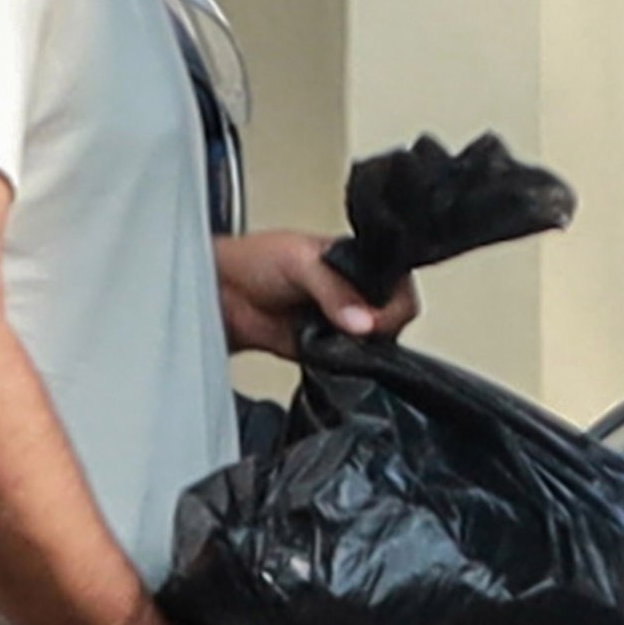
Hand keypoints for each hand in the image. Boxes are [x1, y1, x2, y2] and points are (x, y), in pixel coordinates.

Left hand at [217, 230, 402, 354]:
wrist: (224, 294)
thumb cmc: (255, 262)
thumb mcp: (300, 261)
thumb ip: (335, 289)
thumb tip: (362, 320)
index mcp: (358, 262)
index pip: (400, 285)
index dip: (394, 303)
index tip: (375, 314)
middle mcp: (356, 292)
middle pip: (395, 318)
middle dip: (378, 325)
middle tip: (352, 326)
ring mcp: (344, 323)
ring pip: (377, 344)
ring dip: (358, 345)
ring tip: (328, 332)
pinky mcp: (329, 350)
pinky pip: (351, 363)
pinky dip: (343, 360)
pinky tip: (323, 347)